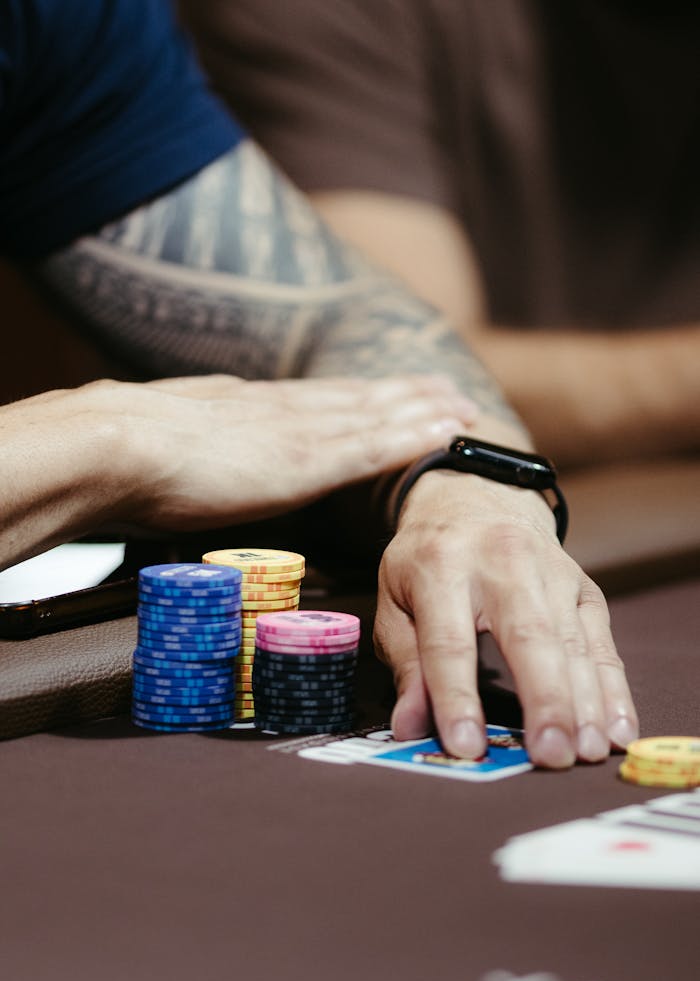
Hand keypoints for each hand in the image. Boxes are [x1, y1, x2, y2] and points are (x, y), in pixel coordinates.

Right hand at [124, 373, 476, 527]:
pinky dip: (415, 437)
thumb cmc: (123, 458)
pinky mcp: (306, 461)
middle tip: (449, 390)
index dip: (360, 396)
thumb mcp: (164, 446)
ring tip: (462, 406)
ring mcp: (298, 432)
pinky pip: (376, 445)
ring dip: (423, 411)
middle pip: (359, 399)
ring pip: (378, 416)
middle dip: (407, 395)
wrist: (111, 447)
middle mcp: (282, 410)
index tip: (390, 392)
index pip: (319, 400)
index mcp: (248, 408)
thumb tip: (194, 462)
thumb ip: (194, 449)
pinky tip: (445, 433)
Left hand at [373, 471, 638, 768]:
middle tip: (550, 756)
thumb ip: (406, 664)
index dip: (456, 698)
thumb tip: (410, 727)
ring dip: (584, 703)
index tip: (466, 747)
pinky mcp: (583, 586)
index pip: (448, 642)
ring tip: (586, 752)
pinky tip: (618, 727)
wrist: (476, 498)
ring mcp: (550, 571)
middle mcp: (501, 563)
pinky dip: (612, 689)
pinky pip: (601, 642)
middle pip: (528, 637)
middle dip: (542, 701)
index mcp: (441, 566)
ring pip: (572, 642)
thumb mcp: (396, 600)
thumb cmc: (428, 559)